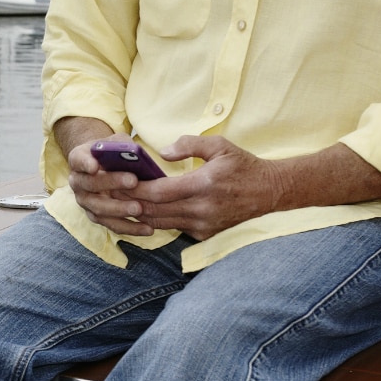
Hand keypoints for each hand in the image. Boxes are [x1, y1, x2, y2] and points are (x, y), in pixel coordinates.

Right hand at [56, 117, 155, 235]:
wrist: (102, 167)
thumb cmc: (111, 152)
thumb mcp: (116, 142)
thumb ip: (122, 146)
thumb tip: (136, 155)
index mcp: (78, 160)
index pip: (78, 160)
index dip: (86, 163)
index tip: (94, 166)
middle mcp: (77, 182)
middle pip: (90, 184)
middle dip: (112, 183)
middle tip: (133, 181)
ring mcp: (86, 202)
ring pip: (99, 209)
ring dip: (119, 209)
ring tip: (139, 208)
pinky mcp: (96, 217)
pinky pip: (111, 225)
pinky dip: (130, 228)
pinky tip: (147, 229)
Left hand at [120, 135, 291, 239]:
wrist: (270, 193)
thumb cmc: (243, 166)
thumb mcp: (219, 146)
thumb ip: (189, 145)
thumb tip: (162, 152)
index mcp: (203, 186)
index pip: (158, 193)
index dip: (134, 190)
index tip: (117, 181)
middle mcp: (201, 210)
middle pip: (154, 212)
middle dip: (129, 202)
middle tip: (109, 192)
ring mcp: (203, 226)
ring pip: (161, 223)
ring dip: (139, 214)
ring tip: (119, 202)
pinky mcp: (205, 235)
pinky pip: (175, 228)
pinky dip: (157, 220)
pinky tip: (143, 211)